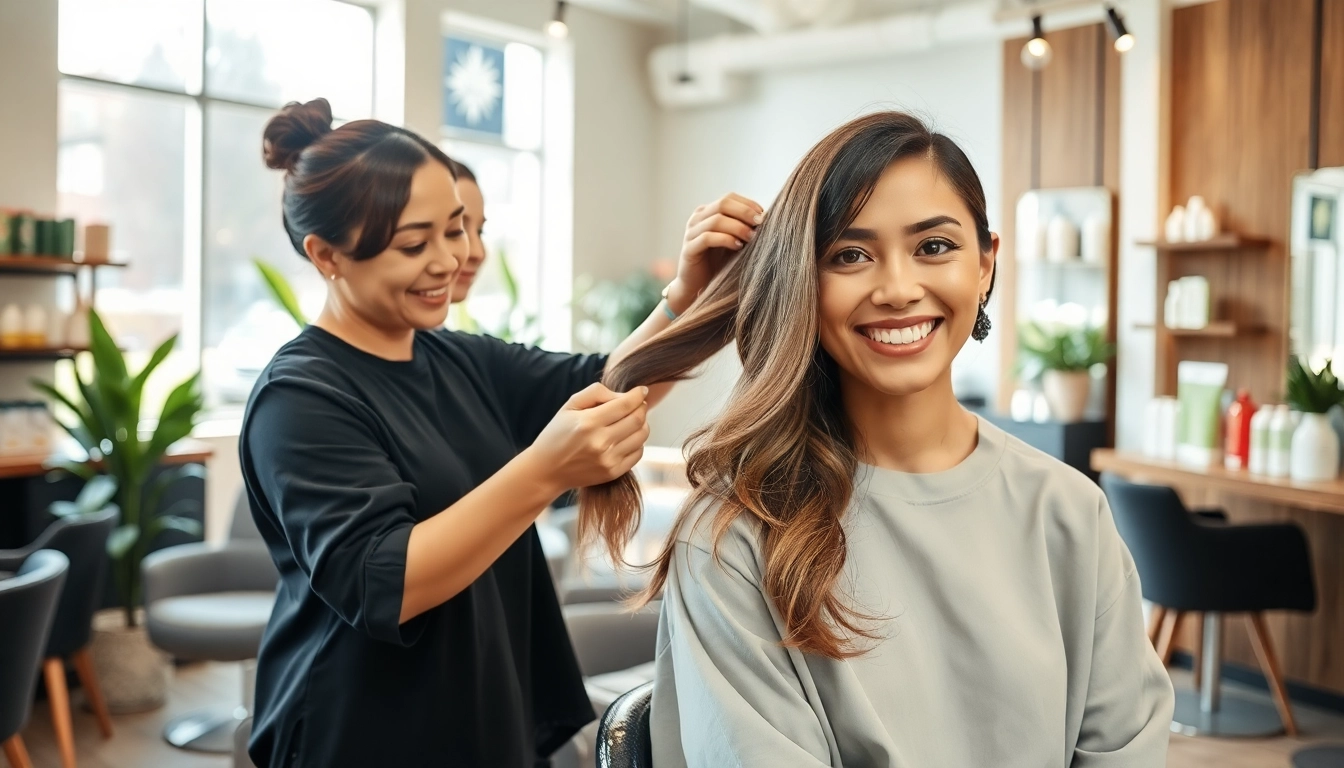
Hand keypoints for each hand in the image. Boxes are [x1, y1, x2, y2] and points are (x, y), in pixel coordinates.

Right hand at [524, 383, 649, 491]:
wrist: (546, 470)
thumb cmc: (557, 433)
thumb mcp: (570, 405)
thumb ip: (597, 392)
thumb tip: (624, 395)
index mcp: (588, 422)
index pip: (625, 404)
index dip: (638, 395)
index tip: (642, 390)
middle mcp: (600, 442)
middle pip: (637, 419)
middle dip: (641, 407)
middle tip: (638, 404)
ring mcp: (608, 460)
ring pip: (641, 436)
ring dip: (642, 424)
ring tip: (632, 419)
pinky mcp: (612, 472)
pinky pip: (637, 453)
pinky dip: (637, 442)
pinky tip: (627, 437)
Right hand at [667, 193, 764, 313]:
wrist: (697, 286)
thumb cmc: (718, 263)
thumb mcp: (733, 241)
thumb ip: (743, 227)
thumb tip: (765, 218)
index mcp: (707, 212)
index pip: (728, 198)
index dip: (747, 204)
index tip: (763, 216)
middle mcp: (697, 219)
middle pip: (722, 204)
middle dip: (745, 212)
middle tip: (760, 223)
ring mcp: (690, 233)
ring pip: (716, 220)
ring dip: (738, 227)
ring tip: (752, 237)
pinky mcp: (688, 249)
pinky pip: (707, 238)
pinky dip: (726, 239)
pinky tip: (738, 247)